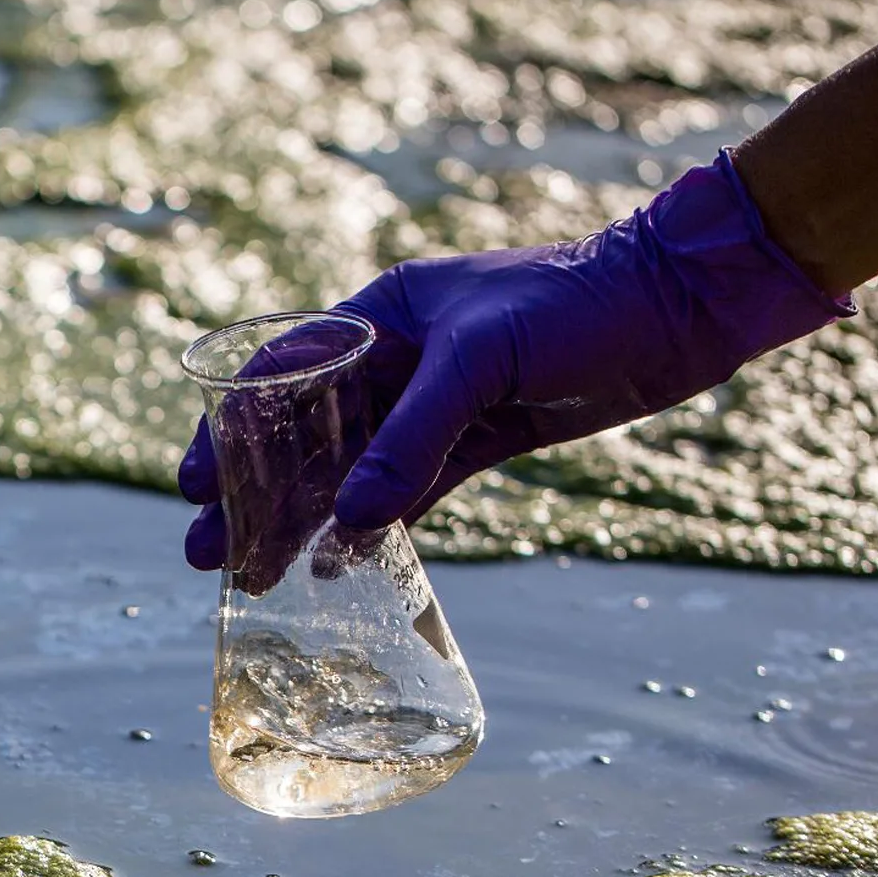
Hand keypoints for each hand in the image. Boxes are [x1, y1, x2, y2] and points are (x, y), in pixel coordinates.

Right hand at [180, 152, 850, 573]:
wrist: (685, 305)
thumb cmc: (581, 303)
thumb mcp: (483, 360)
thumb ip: (413, 437)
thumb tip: (352, 519)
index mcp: (381, 312)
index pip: (280, 373)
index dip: (230, 430)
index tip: (192, 483)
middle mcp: (398, 356)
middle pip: (305, 433)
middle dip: (254, 493)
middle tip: (206, 552)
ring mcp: (438, 401)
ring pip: (351, 470)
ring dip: (304, 520)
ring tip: (254, 572)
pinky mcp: (481, 439)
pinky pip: (410, 490)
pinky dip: (373, 527)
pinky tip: (336, 565)